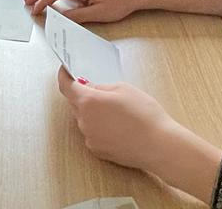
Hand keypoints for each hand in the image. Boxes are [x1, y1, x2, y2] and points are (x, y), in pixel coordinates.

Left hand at [57, 68, 182, 172]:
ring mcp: (90, 138)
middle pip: (75, 103)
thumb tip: (91, 89)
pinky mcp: (97, 150)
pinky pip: (92, 133)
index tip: (65, 71)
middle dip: (83, 95)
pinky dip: (99, 127)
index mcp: (88, 102)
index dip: (64, 76)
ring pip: (85, 119)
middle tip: (101, 90)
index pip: (66, 87)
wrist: (158, 145)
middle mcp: (84, 121)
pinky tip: (118, 126)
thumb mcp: (123, 89)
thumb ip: (102, 87)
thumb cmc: (144, 115)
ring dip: (93, 112)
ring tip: (117, 111)